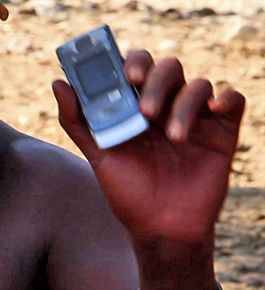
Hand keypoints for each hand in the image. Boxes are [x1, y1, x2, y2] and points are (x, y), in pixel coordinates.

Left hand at [52, 51, 245, 244]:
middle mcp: (166, 104)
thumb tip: (58, 83)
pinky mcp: (222, 132)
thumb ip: (76, 120)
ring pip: (197, 84)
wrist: (160, 228)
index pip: (136, 66)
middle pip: (167, 68)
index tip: (125, 73)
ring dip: (184, 103)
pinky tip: (212, 110)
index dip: (132, 61)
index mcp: (135, 104)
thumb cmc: (127, 189)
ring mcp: (195, 116)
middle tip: (145, 110)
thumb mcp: (98, 154)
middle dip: (156, 81)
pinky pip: (233, 100)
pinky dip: (226, 97)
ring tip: (172, 137)